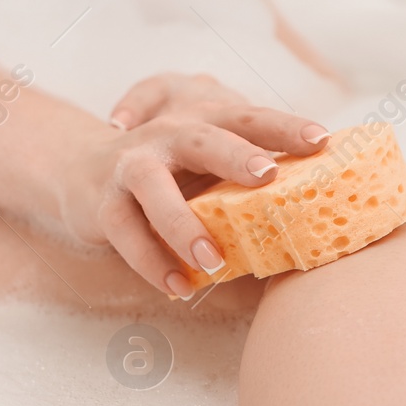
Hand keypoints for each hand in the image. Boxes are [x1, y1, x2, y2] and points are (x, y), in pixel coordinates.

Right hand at [65, 74, 330, 298]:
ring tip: (215, 260)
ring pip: (155, 190)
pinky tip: (179, 286)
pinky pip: (127, 233)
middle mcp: (169, 135)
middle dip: (235, 155)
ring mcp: (133, 165)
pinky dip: (153, 262)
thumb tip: (316, 211)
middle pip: (204, 139)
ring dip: (185, 225)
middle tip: (267, 175)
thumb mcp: (207, 165)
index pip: (250, 119)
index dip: (285, 127)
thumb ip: (246, 176)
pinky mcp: (105, 202)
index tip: (322, 139)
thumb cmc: (169, 172)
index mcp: (204, 121)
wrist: (82, 172)